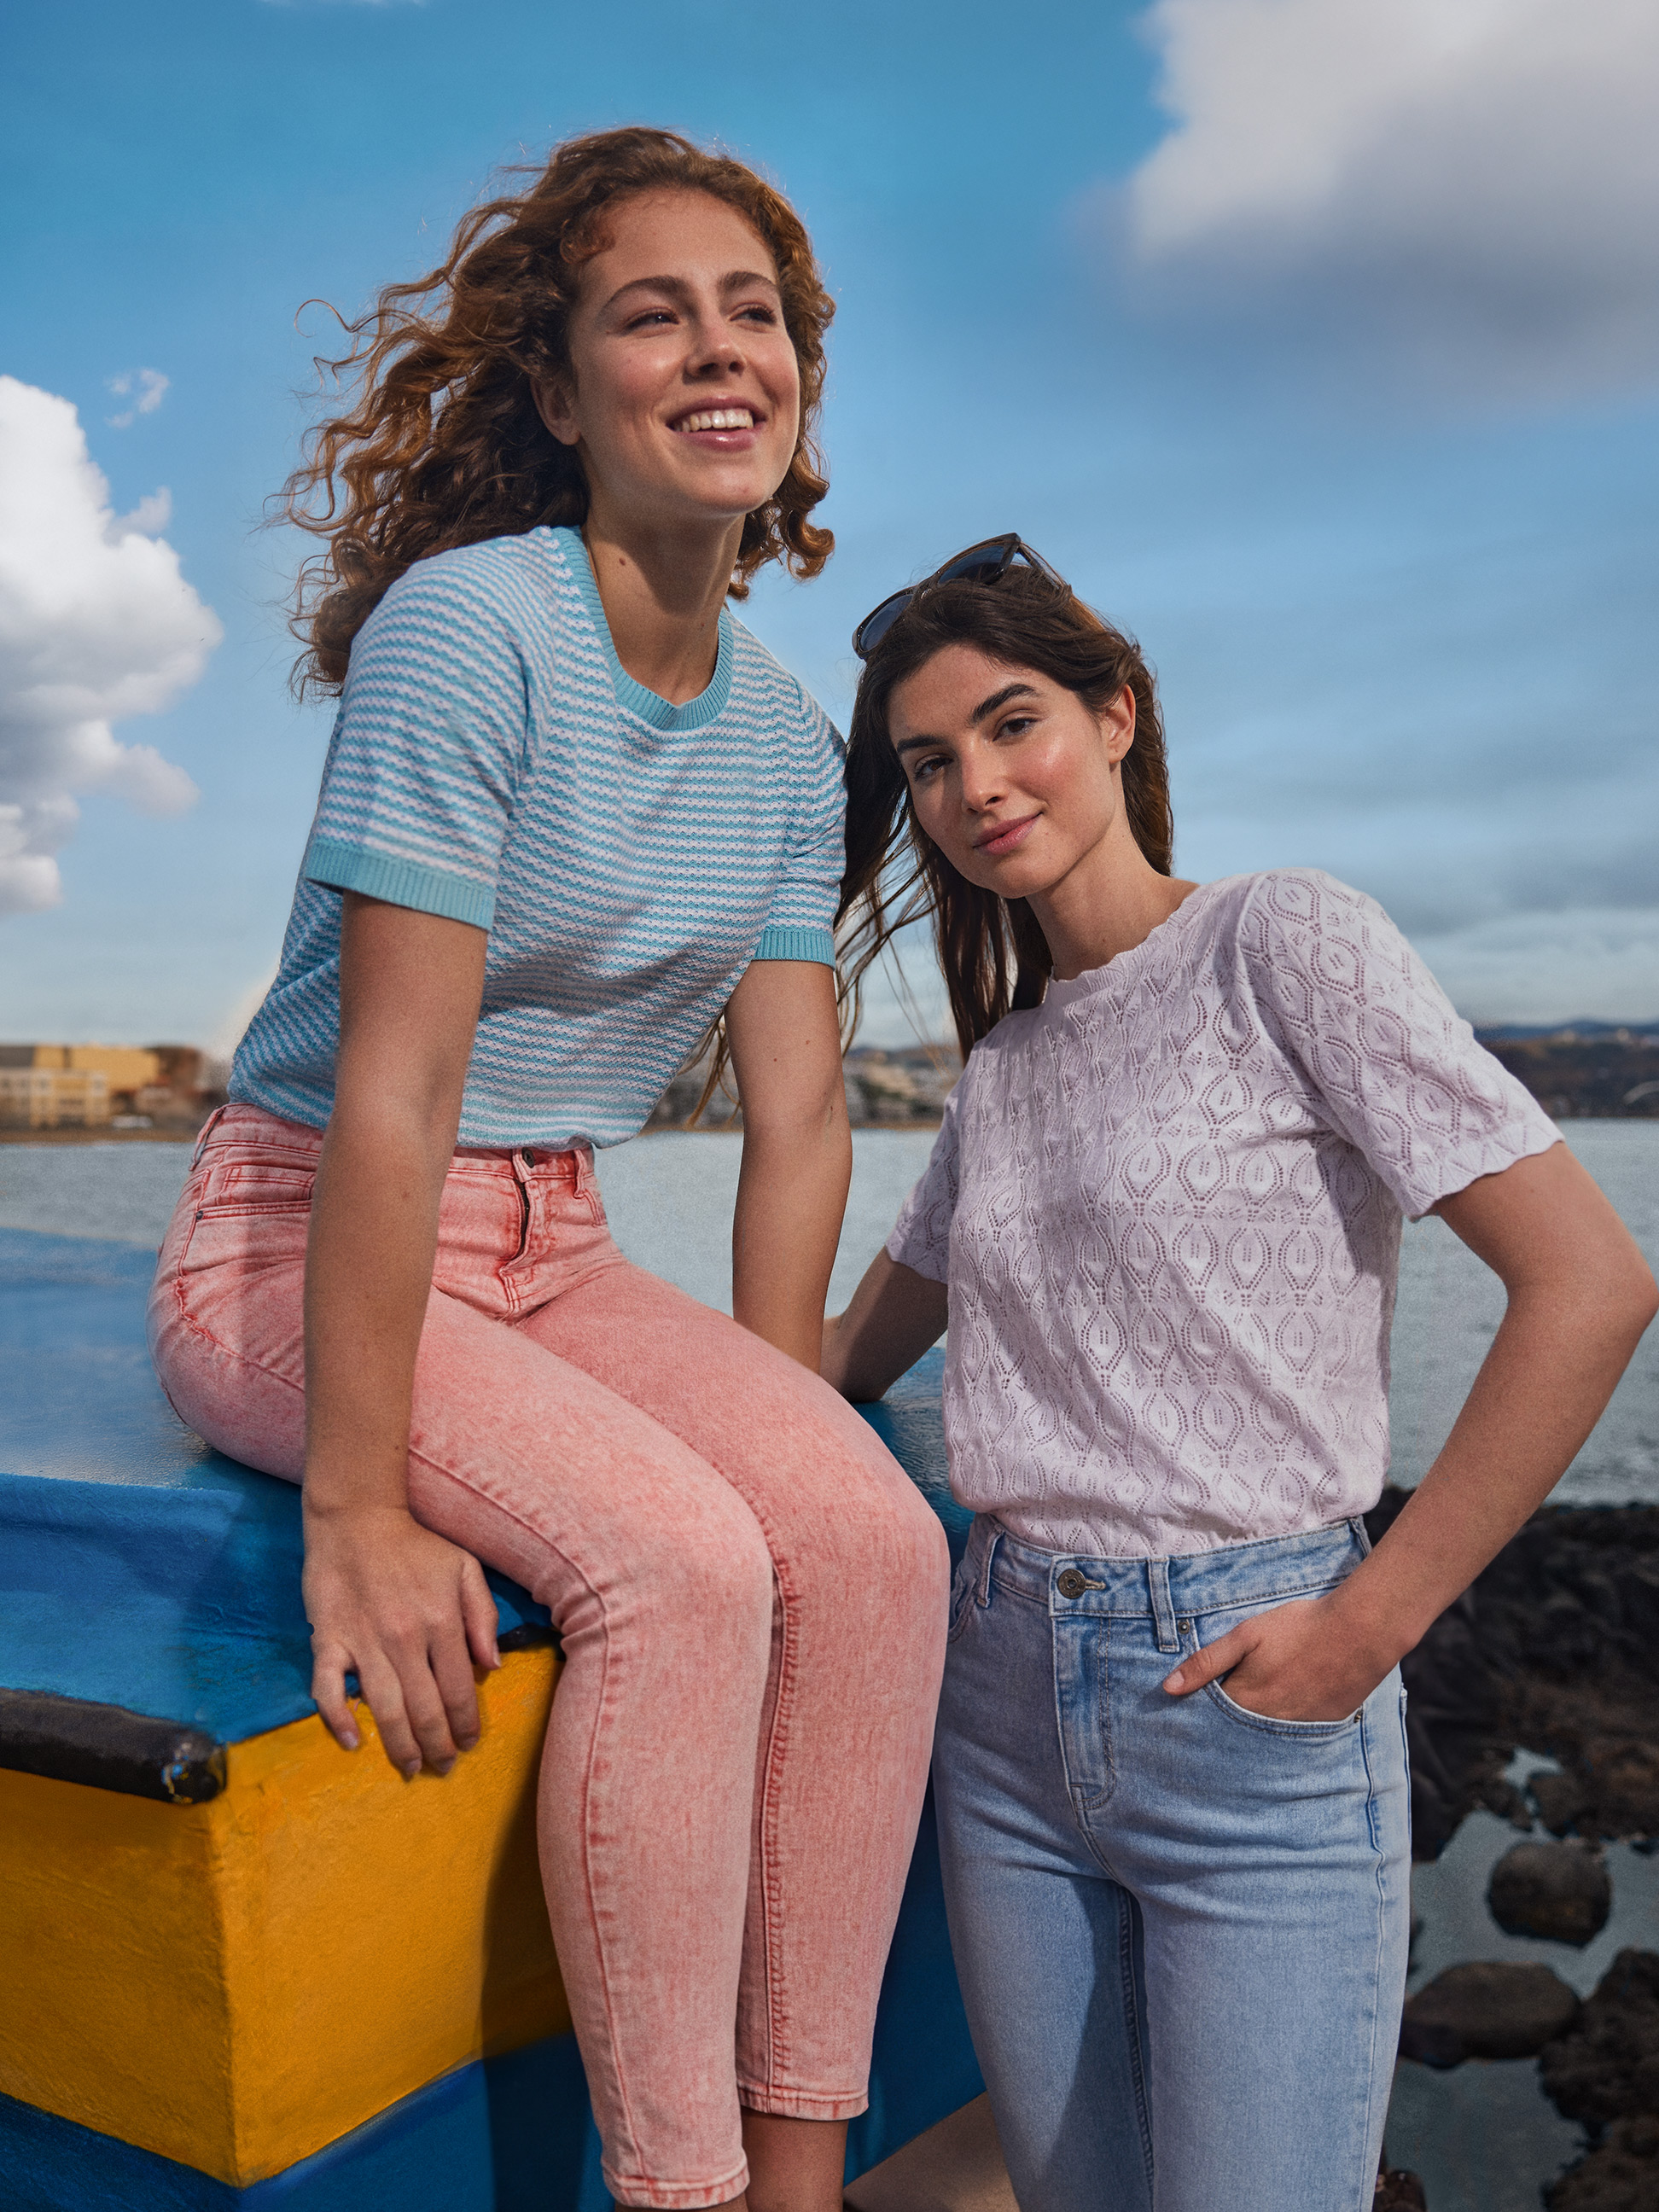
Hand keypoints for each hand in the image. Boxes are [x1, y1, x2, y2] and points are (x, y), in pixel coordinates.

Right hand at [302, 1500, 500, 1776]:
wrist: (356, 1520)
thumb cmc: (416, 1545)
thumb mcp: (464, 1568)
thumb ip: (483, 1615)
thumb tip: (492, 1666)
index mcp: (442, 1621)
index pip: (459, 1689)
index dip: (467, 1723)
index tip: (471, 1743)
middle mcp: (405, 1638)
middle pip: (426, 1709)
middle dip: (439, 1746)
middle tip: (443, 1767)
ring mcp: (364, 1642)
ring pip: (386, 1709)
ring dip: (400, 1746)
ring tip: (411, 1767)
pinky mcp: (328, 1641)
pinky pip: (329, 1689)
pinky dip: (339, 1719)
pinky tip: (353, 1742)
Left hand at [1161, 1594, 1391, 1722]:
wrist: (1358, 1632)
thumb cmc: (1300, 1628)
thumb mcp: (1246, 1636)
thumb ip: (1206, 1662)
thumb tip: (1168, 1688)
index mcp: (1245, 1701)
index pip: (1210, 1718)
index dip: (1200, 1709)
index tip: (1188, 1709)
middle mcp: (1268, 1724)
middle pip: (1236, 1733)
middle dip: (1224, 1727)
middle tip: (1224, 1712)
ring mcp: (1297, 1729)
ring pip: (1264, 1738)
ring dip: (1254, 1730)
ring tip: (1254, 1714)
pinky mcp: (1322, 1727)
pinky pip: (1294, 1736)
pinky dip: (1284, 1729)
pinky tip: (1286, 1713)